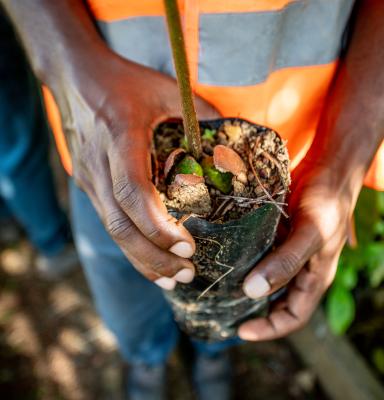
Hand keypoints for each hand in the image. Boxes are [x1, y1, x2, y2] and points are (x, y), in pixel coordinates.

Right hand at [52, 52, 219, 289]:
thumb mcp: (165, 88)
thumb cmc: (123, 81)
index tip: (188, 246)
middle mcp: (99, 165)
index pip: (133, 193)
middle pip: (120, 225)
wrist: (74, 78)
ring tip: (172, 279)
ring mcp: (89, 179)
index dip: (158, 226)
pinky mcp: (89, 186)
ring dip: (141, 259)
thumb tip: (231, 144)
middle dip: (153, 256)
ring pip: (111, 231)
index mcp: (119, 137)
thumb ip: (201, 113)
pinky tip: (151, 261)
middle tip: (186, 275)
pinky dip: (130, 246)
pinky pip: (109, 223)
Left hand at [238, 160, 357, 339]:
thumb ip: (286, 263)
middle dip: (251, 309)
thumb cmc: (327, 203)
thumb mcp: (312, 235)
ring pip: (262, 276)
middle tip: (220, 309)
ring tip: (215, 286)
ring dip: (242, 283)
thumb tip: (252, 292)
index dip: (269, 328)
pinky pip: (256, 252)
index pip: (292, 316)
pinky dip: (241, 258)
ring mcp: (285, 251)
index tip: (240, 331)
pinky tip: (222, 255)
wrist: (327, 167)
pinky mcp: (274, 234)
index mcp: (314, 278)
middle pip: (274, 300)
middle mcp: (298, 269)